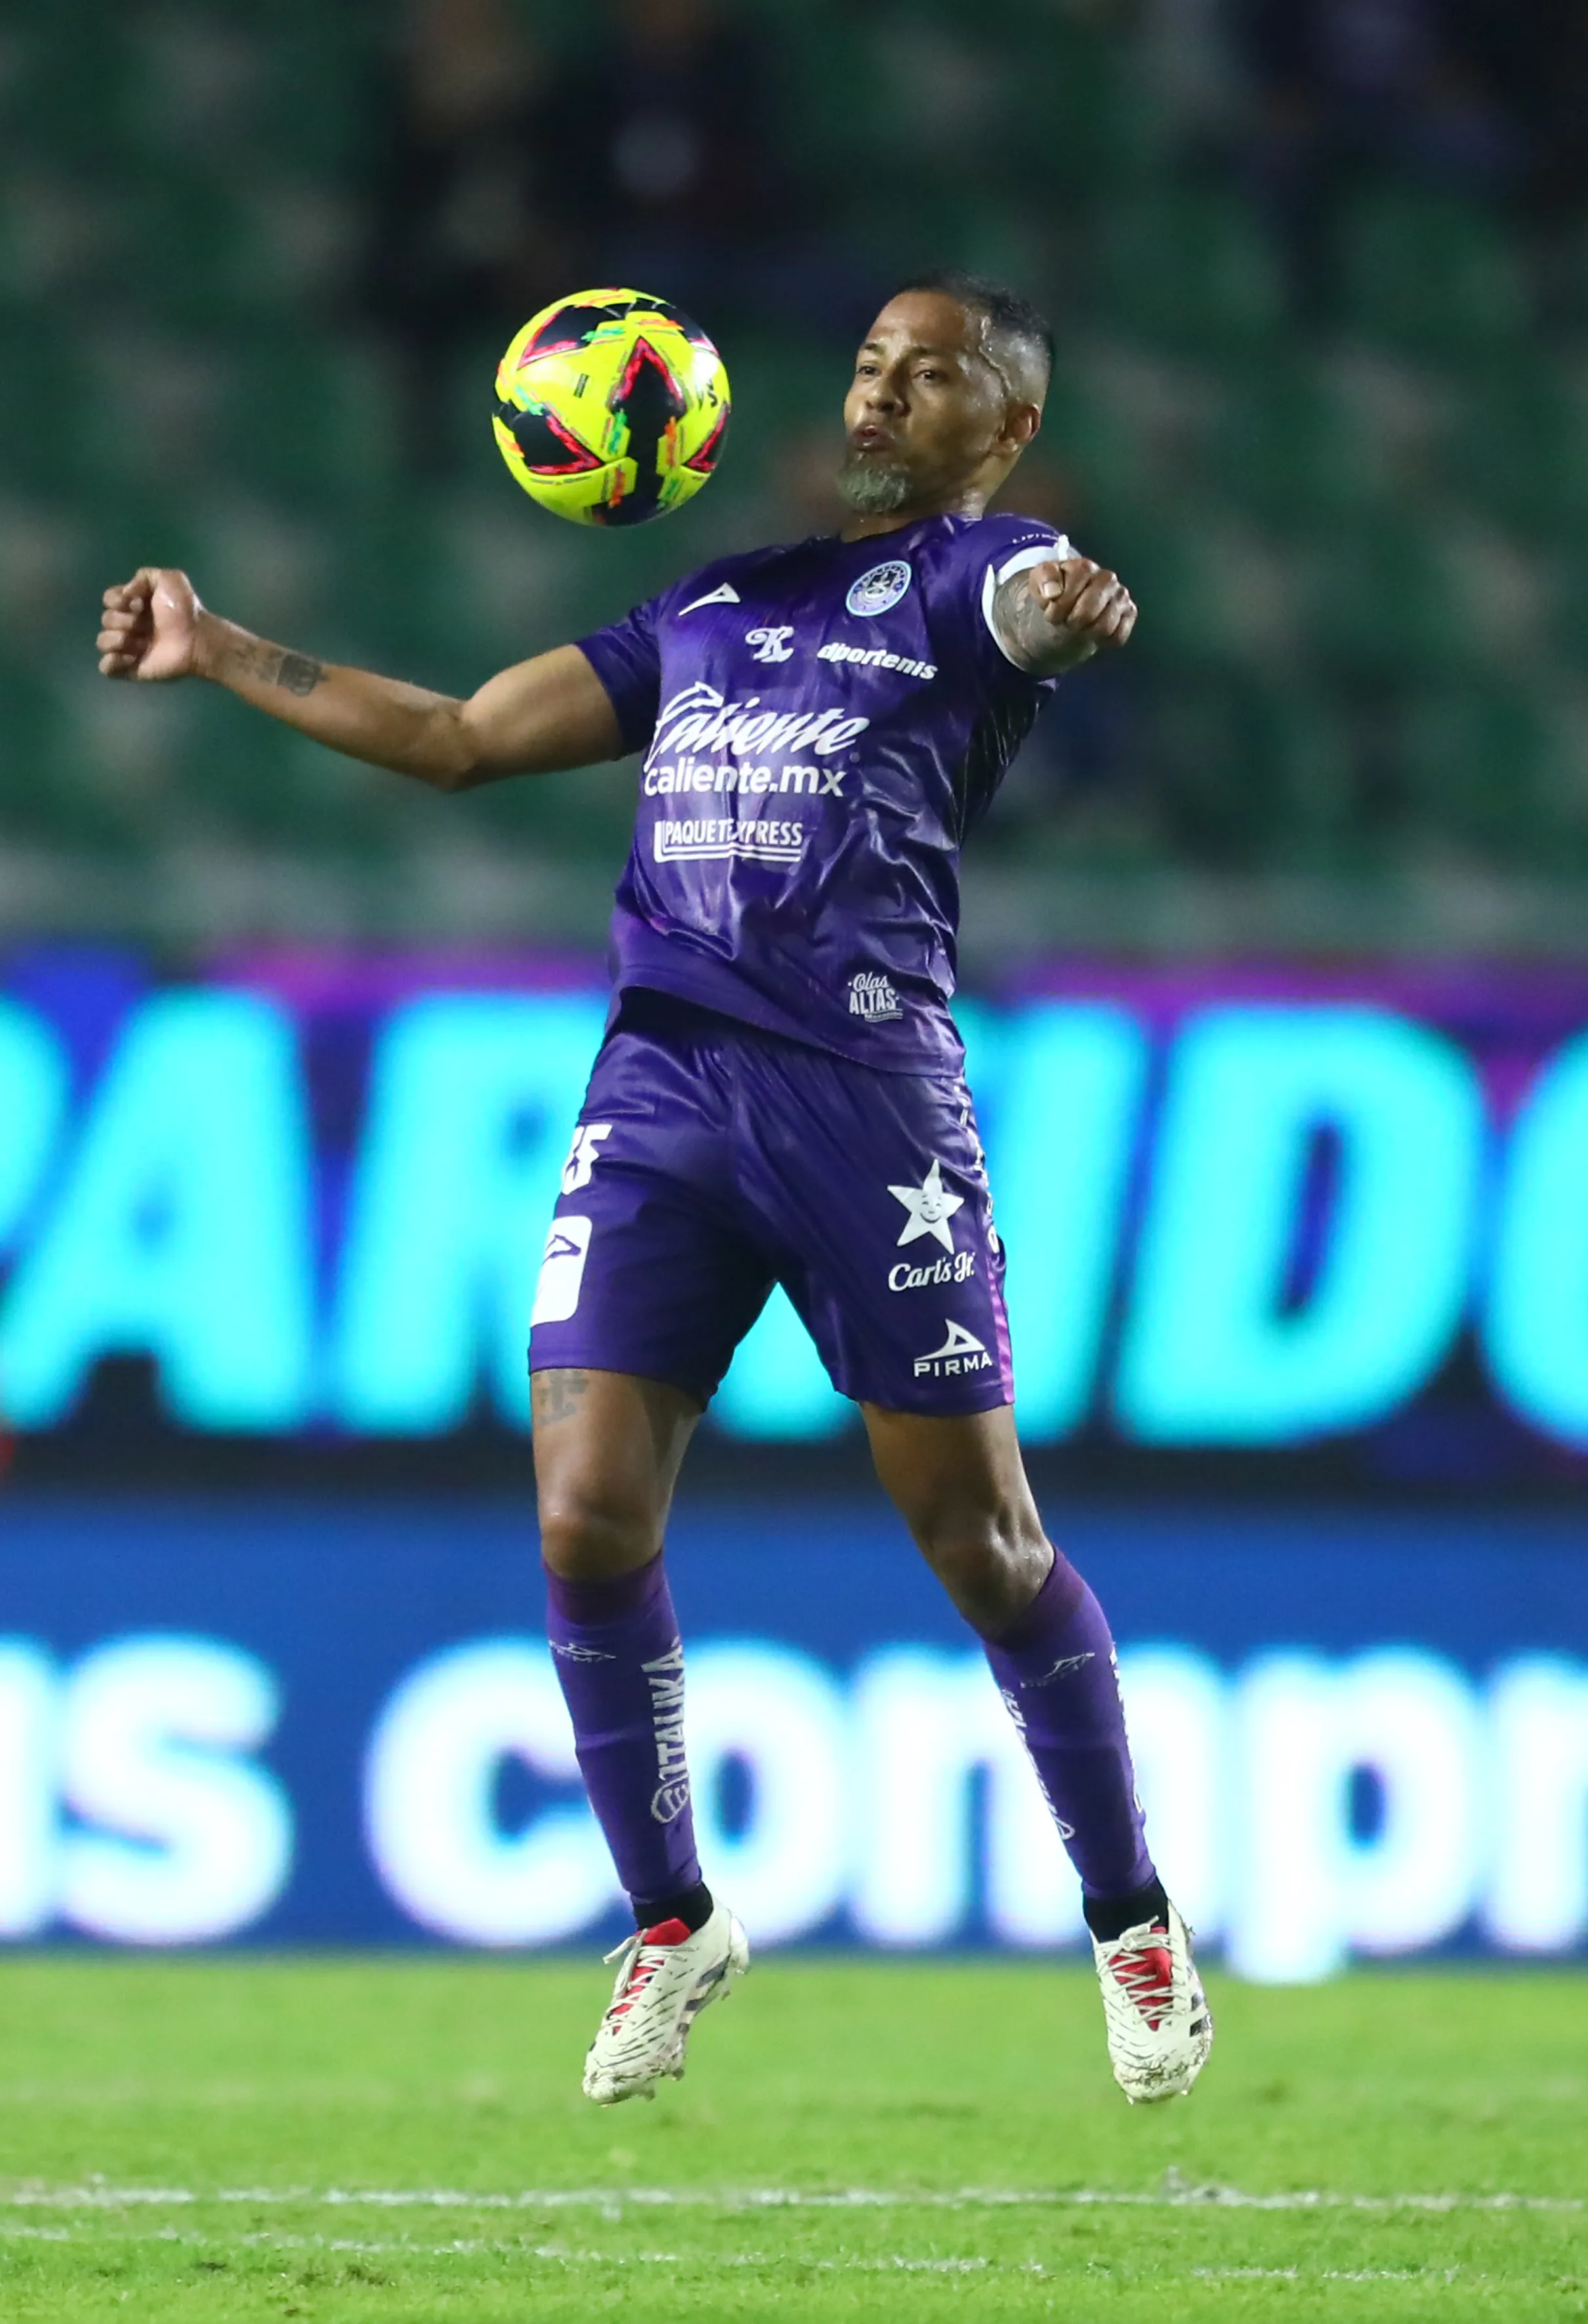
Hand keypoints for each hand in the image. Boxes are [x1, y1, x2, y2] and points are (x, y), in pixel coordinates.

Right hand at [96, 567, 205, 681]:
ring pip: (102, 641)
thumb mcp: (170, 579)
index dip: (118, 600)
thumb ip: (145, 576)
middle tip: (145, 625)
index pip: (108, 599)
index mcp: (133, 605)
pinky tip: (132, 657)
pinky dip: (112, 662)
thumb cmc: (185, 610)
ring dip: (117, 639)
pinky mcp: (131, 668)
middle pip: (106, 619)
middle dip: (122, 620)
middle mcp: (128, 625)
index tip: (138, 604)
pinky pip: (106, 667)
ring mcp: (128, 647)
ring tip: (141, 643)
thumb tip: (127, 593)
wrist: (197, 639)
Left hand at [1027, 557, 1136, 661]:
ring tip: (1079, 627)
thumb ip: (1043, 579)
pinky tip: (1094, 632)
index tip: (1050, 613)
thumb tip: (1053, 592)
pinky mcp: (1129, 612)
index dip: (1058, 608)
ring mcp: (1120, 595)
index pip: (1073, 592)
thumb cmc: (1055, 595)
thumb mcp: (1039, 582)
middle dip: (1072, 623)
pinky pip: (1119, 635)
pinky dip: (1103, 640)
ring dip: (1087, 633)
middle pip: (1088, 613)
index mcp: (1085, 567)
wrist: (1067, 610)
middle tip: (1065, 622)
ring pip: (1105, 626)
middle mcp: (1107, 578)